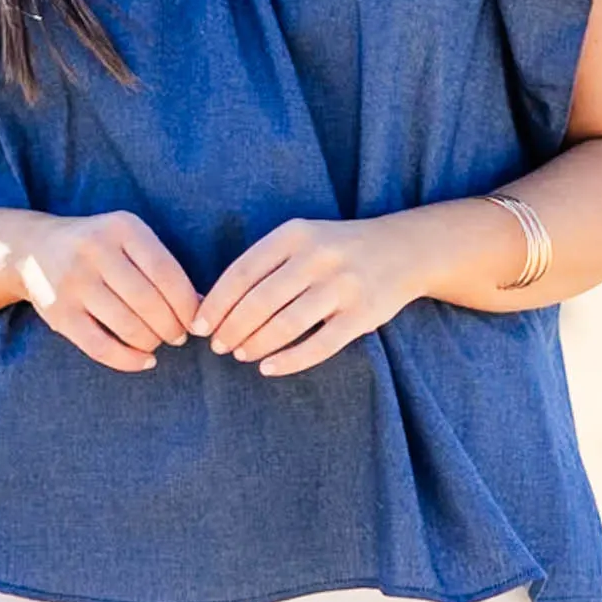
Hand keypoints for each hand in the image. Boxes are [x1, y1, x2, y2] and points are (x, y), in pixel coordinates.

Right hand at [17, 210, 199, 371]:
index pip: (166, 273)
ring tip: (157, 343)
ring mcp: (73, 282)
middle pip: (149, 302)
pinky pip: (101, 347)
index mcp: (121, 227)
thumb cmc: (98, 248)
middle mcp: (95, 251)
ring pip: (128, 326)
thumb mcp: (129, 241)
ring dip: (152, 343)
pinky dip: (128, 360)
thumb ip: (163, 267)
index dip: (187, 305)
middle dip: (172, 327)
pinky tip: (144, 361)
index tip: (195, 321)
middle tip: (177, 336)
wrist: (33, 249)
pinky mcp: (59, 313)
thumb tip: (204, 305)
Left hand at [191, 215, 427, 375]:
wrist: (403, 250)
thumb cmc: (336, 250)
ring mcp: (343, 286)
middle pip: (260, 301)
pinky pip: (320, 346)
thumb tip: (212, 305)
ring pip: (286, 325)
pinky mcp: (363, 315)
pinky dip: (289, 361)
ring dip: (256, 345)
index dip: (215, 304)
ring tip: (240, 355)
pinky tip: (269, 368)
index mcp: (295, 234)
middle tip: (218, 347)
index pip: (242, 272)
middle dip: (231, 329)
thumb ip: (263, 264)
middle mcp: (319, 256)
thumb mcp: (301, 240)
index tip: (198, 327)